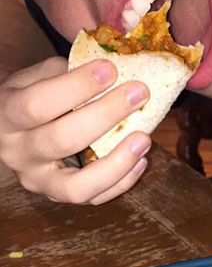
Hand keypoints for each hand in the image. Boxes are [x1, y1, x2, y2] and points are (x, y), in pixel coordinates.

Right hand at [0, 56, 151, 203]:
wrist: (12, 133)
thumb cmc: (31, 97)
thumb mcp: (36, 77)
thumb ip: (65, 73)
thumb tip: (114, 68)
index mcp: (7, 115)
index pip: (38, 103)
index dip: (76, 87)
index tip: (110, 69)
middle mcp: (18, 153)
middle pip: (61, 140)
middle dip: (105, 115)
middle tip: (138, 94)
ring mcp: (39, 181)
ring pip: (78, 186)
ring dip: (116, 163)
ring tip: (144, 139)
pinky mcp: (60, 196)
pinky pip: (93, 199)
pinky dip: (121, 182)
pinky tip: (141, 160)